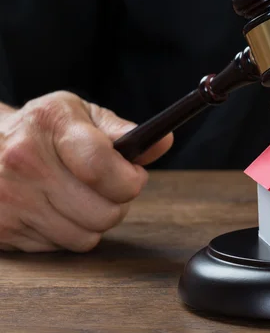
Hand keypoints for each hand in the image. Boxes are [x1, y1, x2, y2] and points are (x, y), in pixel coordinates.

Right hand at [0, 91, 172, 251]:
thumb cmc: (41, 129)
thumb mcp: (78, 114)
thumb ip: (121, 130)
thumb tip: (162, 142)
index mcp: (50, 125)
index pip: (100, 166)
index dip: (129, 179)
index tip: (134, 176)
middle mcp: (25, 162)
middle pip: (103, 212)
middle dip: (118, 203)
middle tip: (109, 188)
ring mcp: (11, 199)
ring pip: (86, 236)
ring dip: (94, 222)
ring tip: (81, 197)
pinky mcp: (3, 229)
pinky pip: (61, 247)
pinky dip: (68, 232)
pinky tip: (56, 209)